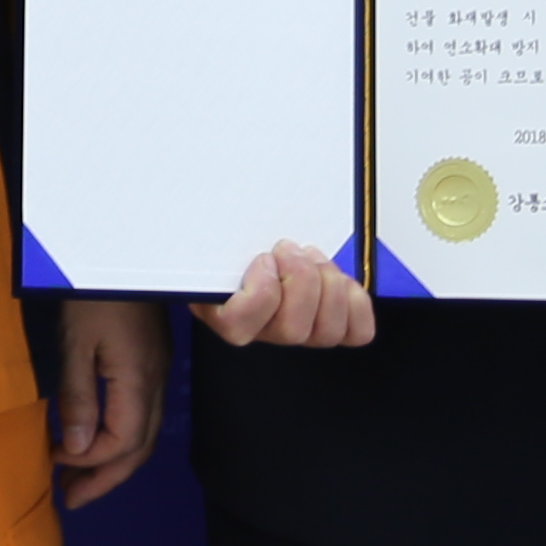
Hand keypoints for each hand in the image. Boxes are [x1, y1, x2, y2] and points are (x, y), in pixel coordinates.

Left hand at [53, 296, 170, 507]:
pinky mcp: (152, 364)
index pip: (120, 442)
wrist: (126, 253)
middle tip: (71, 498)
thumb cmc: (95, 293)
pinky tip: (95, 438)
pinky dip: (119, 438)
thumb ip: (77, 397)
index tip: (55, 460)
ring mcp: (158, 373)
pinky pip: (142, 416)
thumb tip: (74, 448)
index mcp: (137, 381)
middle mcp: (155, 384)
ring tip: (78, 477)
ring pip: (143, 434)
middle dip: (105, 478)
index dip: (89, 461)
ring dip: (112, 462)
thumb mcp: (76, 343)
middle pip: (138, 448)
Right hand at [201, 240, 376, 351]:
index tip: (263, 258)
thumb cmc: (230, 242)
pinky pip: (357, 332)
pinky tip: (341, 279)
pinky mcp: (330, 324)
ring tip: (314, 258)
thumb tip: (188, 212)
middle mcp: (262, 329)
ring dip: (328, 285)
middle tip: (291, 250)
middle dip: (300, 278)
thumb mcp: (210, 234)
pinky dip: (356, 302)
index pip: (239, 325)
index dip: (260, 290)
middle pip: (291, 331)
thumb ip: (206, 234)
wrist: (254, 242)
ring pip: (326, 332)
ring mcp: (299, 330)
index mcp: (221, 310)